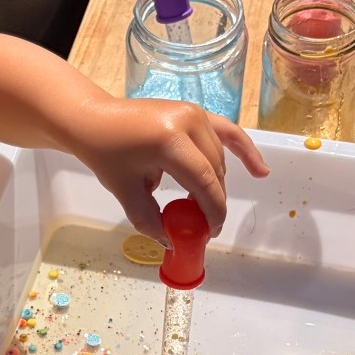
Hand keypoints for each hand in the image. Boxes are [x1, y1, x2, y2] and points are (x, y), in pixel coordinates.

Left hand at [66, 97, 268, 242]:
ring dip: (212, 183)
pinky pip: (227, 132)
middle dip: (211, 201)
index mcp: (169, 141)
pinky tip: (260, 171)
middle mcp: (188, 122)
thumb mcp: (126, 192)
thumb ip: (151, 219)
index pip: (203, 181)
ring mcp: (194, 113)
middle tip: (201, 226)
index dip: (212, 210)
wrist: (93, 119)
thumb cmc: (105, 153)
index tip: (210, 232)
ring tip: (197, 205)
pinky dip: (244, 151)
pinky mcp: (195, 112)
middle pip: (214, 171)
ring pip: (218, 158)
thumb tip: (172, 242)